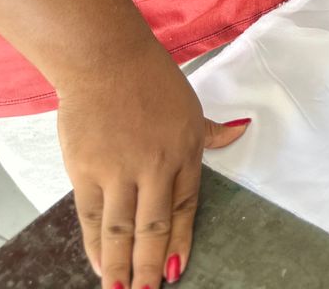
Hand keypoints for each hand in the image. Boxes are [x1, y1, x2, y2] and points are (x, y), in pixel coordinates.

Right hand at [57, 41, 249, 288]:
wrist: (105, 59)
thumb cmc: (150, 79)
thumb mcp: (190, 105)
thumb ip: (212, 130)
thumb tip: (243, 130)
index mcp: (185, 149)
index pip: (185, 206)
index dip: (180, 240)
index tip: (176, 269)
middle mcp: (155, 164)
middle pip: (154, 226)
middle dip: (151, 265)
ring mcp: (119, 169)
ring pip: (122, 229)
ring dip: (122, 265)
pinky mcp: (85, 170)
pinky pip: (90, 217)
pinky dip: (95, 244)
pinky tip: (99, 264)